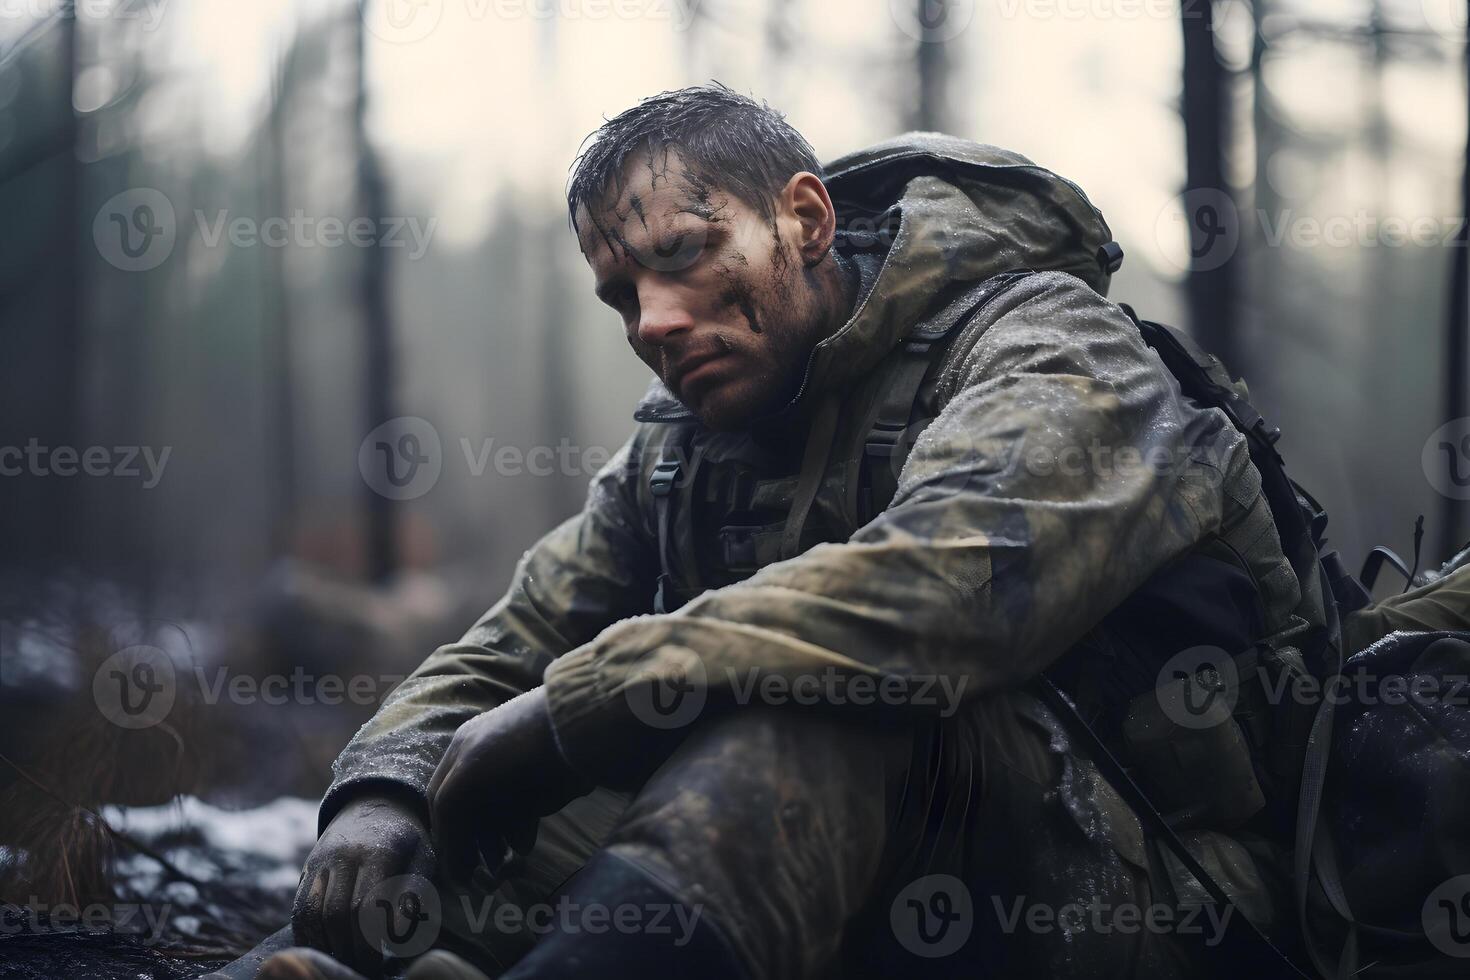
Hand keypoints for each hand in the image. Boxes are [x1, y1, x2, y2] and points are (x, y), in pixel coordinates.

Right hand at [292, 792, 432, 974]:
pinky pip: (299, 908)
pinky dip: (307, 935)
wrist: (377, 802)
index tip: (378, 964)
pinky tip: (324, 951)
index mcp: (379, 850)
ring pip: (311, 913)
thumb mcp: (424, 857)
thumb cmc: (409, 839)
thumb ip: (414, 893)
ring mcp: (321, 861)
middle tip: (360, 969)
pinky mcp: (308, 869)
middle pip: (336, 914)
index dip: (369, 941)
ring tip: (343, 963)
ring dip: (325, 946)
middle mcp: (344, 854)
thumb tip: (397, 934)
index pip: (366, 907)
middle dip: (348, 949)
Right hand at [427, 687, 590, 884]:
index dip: (444, 834)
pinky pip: (523, 817)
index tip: (452, 865)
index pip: (441, 800)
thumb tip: (455, 868)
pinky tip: (523, 848)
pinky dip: (520, 835)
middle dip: (472, 844)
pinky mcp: (543, 787)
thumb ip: (450, 822)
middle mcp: (484, 763)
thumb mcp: (464, 784)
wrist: (572, 732)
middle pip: (470, 813)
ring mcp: (515, 776)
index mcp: (461, 752)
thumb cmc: (509, 754)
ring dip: (496, 844)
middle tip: (479, 874)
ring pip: (497, 819)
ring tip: (501, 867)